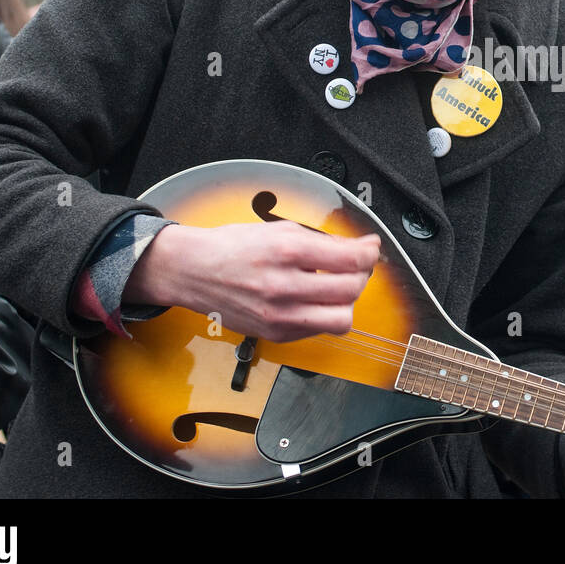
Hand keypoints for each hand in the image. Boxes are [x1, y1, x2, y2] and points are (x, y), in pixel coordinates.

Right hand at [125, 222, 377, 341]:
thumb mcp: (280, 230)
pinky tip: (315, 300)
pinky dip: (325, 315)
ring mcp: (279, 315)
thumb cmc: (233, 247)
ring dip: (347, 302)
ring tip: (338, 288)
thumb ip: (321, 241)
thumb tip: (357, 249)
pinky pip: (318, 331)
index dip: (369, 253)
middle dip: (361, 275)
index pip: (350, 259)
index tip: (371, 248)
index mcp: (287, 251)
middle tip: (355, 266)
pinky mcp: (276, 334)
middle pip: (351, 290)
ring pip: (342, 320)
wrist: (193, 271)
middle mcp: (284, 286)